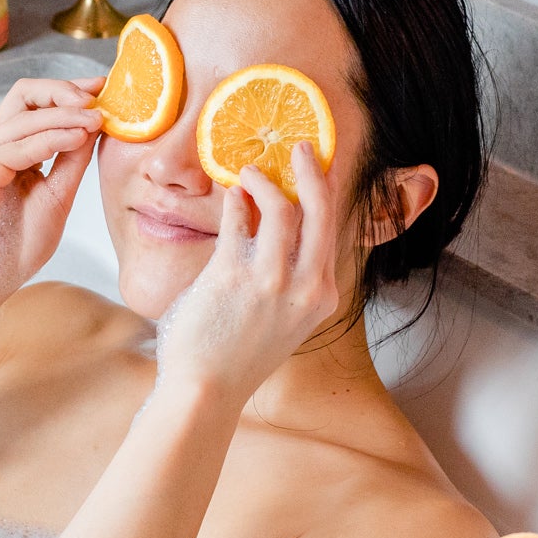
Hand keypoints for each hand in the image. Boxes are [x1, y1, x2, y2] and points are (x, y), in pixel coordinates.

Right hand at [0, 76, 106, 325]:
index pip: (37, 104)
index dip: (70, 92)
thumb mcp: (57, 197)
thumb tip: (96, 125)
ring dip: (66, 113)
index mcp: (9, 150)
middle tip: (100, 98)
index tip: (104, 90)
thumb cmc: (11, 251)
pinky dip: (51, 137)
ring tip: (97, 120)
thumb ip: (71, 161)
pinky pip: (18, 144)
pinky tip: (77, 138)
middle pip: (25, 94)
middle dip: (65, 90)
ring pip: (25, 114)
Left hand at [156, 143, 341, 402]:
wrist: (205, 391)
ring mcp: (271, 281)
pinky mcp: (233, 275)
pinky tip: (231, 196)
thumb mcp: (283, 319)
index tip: (317, 172)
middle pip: (320, 210)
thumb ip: (289, 278)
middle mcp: (305, 287)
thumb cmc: (237, 356)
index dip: (325, 193)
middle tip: (301, 147)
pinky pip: (239, 219)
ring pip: (280, 207)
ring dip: (263, 181)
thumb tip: (275, 224)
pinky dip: (236, 201)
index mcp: (322, 296)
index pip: (332, 231)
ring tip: (248, 172)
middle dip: (312, 171)